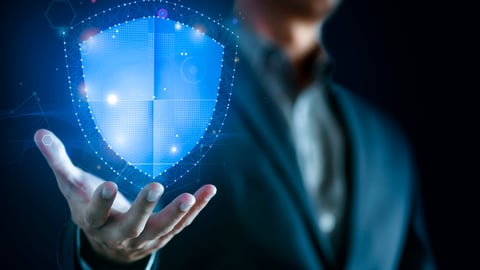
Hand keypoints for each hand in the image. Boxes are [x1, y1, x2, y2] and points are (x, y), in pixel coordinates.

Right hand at [34, 129, 216, 263]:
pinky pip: (182, 224)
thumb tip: (40, 133)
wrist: (109, 242)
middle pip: (132, 223)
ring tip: (189, 196)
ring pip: (161, 228)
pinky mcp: (164, 235)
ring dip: (177, 213)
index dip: (101, 202)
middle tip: (155, 186)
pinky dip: (196, 208)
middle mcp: (120, 233)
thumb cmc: (90, 207)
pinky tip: (208, 191)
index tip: (108, 185)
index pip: (95, 214)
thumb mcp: (72, 187)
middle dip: (143, 207)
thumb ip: (58, 161)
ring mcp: (145, 237)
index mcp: (95, 221)